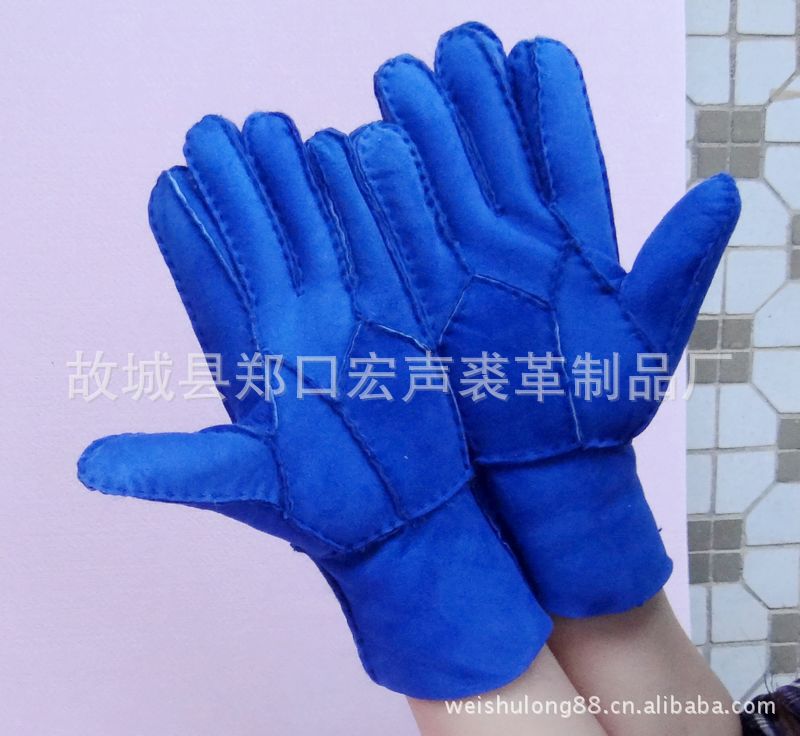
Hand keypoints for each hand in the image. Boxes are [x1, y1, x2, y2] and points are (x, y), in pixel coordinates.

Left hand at [77, 111, 549, 697]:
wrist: (400, 517)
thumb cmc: (317, 506)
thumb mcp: (246, 485)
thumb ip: (176, 467)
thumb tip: (88, 469)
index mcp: (245, 355)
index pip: (208, 280)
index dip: (189, 229)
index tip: (171, 178)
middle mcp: (291, 325)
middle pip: (261, 241)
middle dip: (241, 186)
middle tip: (219, 130)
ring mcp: (346, 314)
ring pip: (319, 235)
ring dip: (298, 183)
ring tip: (277, 129)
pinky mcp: (399, 316)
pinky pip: (382, 251)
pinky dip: (370, 209)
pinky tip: (356, 163)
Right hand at [321, 22, 740, 615]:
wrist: (545, 466)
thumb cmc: (600, 405)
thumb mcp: (647, 339)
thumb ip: (676, 264)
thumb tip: (725, 188)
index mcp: (578, 241)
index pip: (563, 154)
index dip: (550, 101)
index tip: (532, 50)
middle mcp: (519, 245)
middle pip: (493, 158)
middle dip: (471, 101)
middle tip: (449, 49)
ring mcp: (469, 268)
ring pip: (446, 191)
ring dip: (424, 136)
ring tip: (402, 80)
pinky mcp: (428, 301)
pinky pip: (405, 245)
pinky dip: (385, 203)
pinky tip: (361, 152)